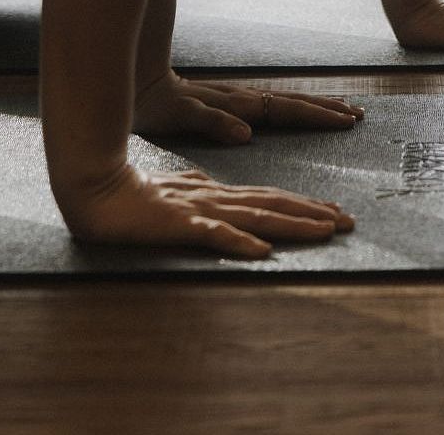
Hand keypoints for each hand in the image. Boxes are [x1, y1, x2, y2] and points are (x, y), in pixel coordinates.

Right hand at [61, 162, 353, 258]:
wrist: (94, 190)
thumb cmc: (133, 193)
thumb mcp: (175, 192)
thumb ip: (199, 192)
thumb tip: (217, 195)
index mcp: (216, 192)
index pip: (268, 198)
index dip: (303, 205)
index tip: (333, 213)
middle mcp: (215, 198)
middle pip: (273, 205)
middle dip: (312, 213)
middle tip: (349, 221)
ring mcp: (199, 209)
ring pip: (255, 217)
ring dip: (292, 225)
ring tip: (324, 231)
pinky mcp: (178, 224)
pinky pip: (213, 235)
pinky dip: (239, 242)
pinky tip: (262, 252)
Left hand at [133, 72, 364, 143]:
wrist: (138, 84)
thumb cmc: (157, 106)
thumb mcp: (181, 117)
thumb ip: (213, 122)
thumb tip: (247, 133)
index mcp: (237, 105)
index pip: (286, 111)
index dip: (316, 116)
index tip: (345, 120)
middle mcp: (243, 99)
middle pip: (293, 102)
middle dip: (325, 108)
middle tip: (357, 115)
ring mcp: (238, 99)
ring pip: (285, 101)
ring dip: (313, 105)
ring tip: (339, 109)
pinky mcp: (230, 103)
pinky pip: (271, 105)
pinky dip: (292, 108)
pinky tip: (296, 112)